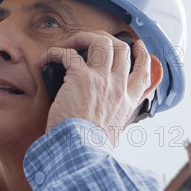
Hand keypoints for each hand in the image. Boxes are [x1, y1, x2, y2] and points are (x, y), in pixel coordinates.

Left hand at [41, 31, 152, 145]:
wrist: (82, 153)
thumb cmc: (90, 148)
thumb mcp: (113, 134)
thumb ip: (112, 122)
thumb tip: (104, 122)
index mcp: (127, 101)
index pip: (143, 72)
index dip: (142, 55)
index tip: (136, 46)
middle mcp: (118, 87)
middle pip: (121, 49)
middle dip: (106, 39)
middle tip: (90, 40)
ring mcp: (101, 79)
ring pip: (100, 42)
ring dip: (83, 38)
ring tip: (69, 44)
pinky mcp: (80, 77)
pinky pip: (68, 54)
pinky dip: (55, 51)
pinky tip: (47, 58)